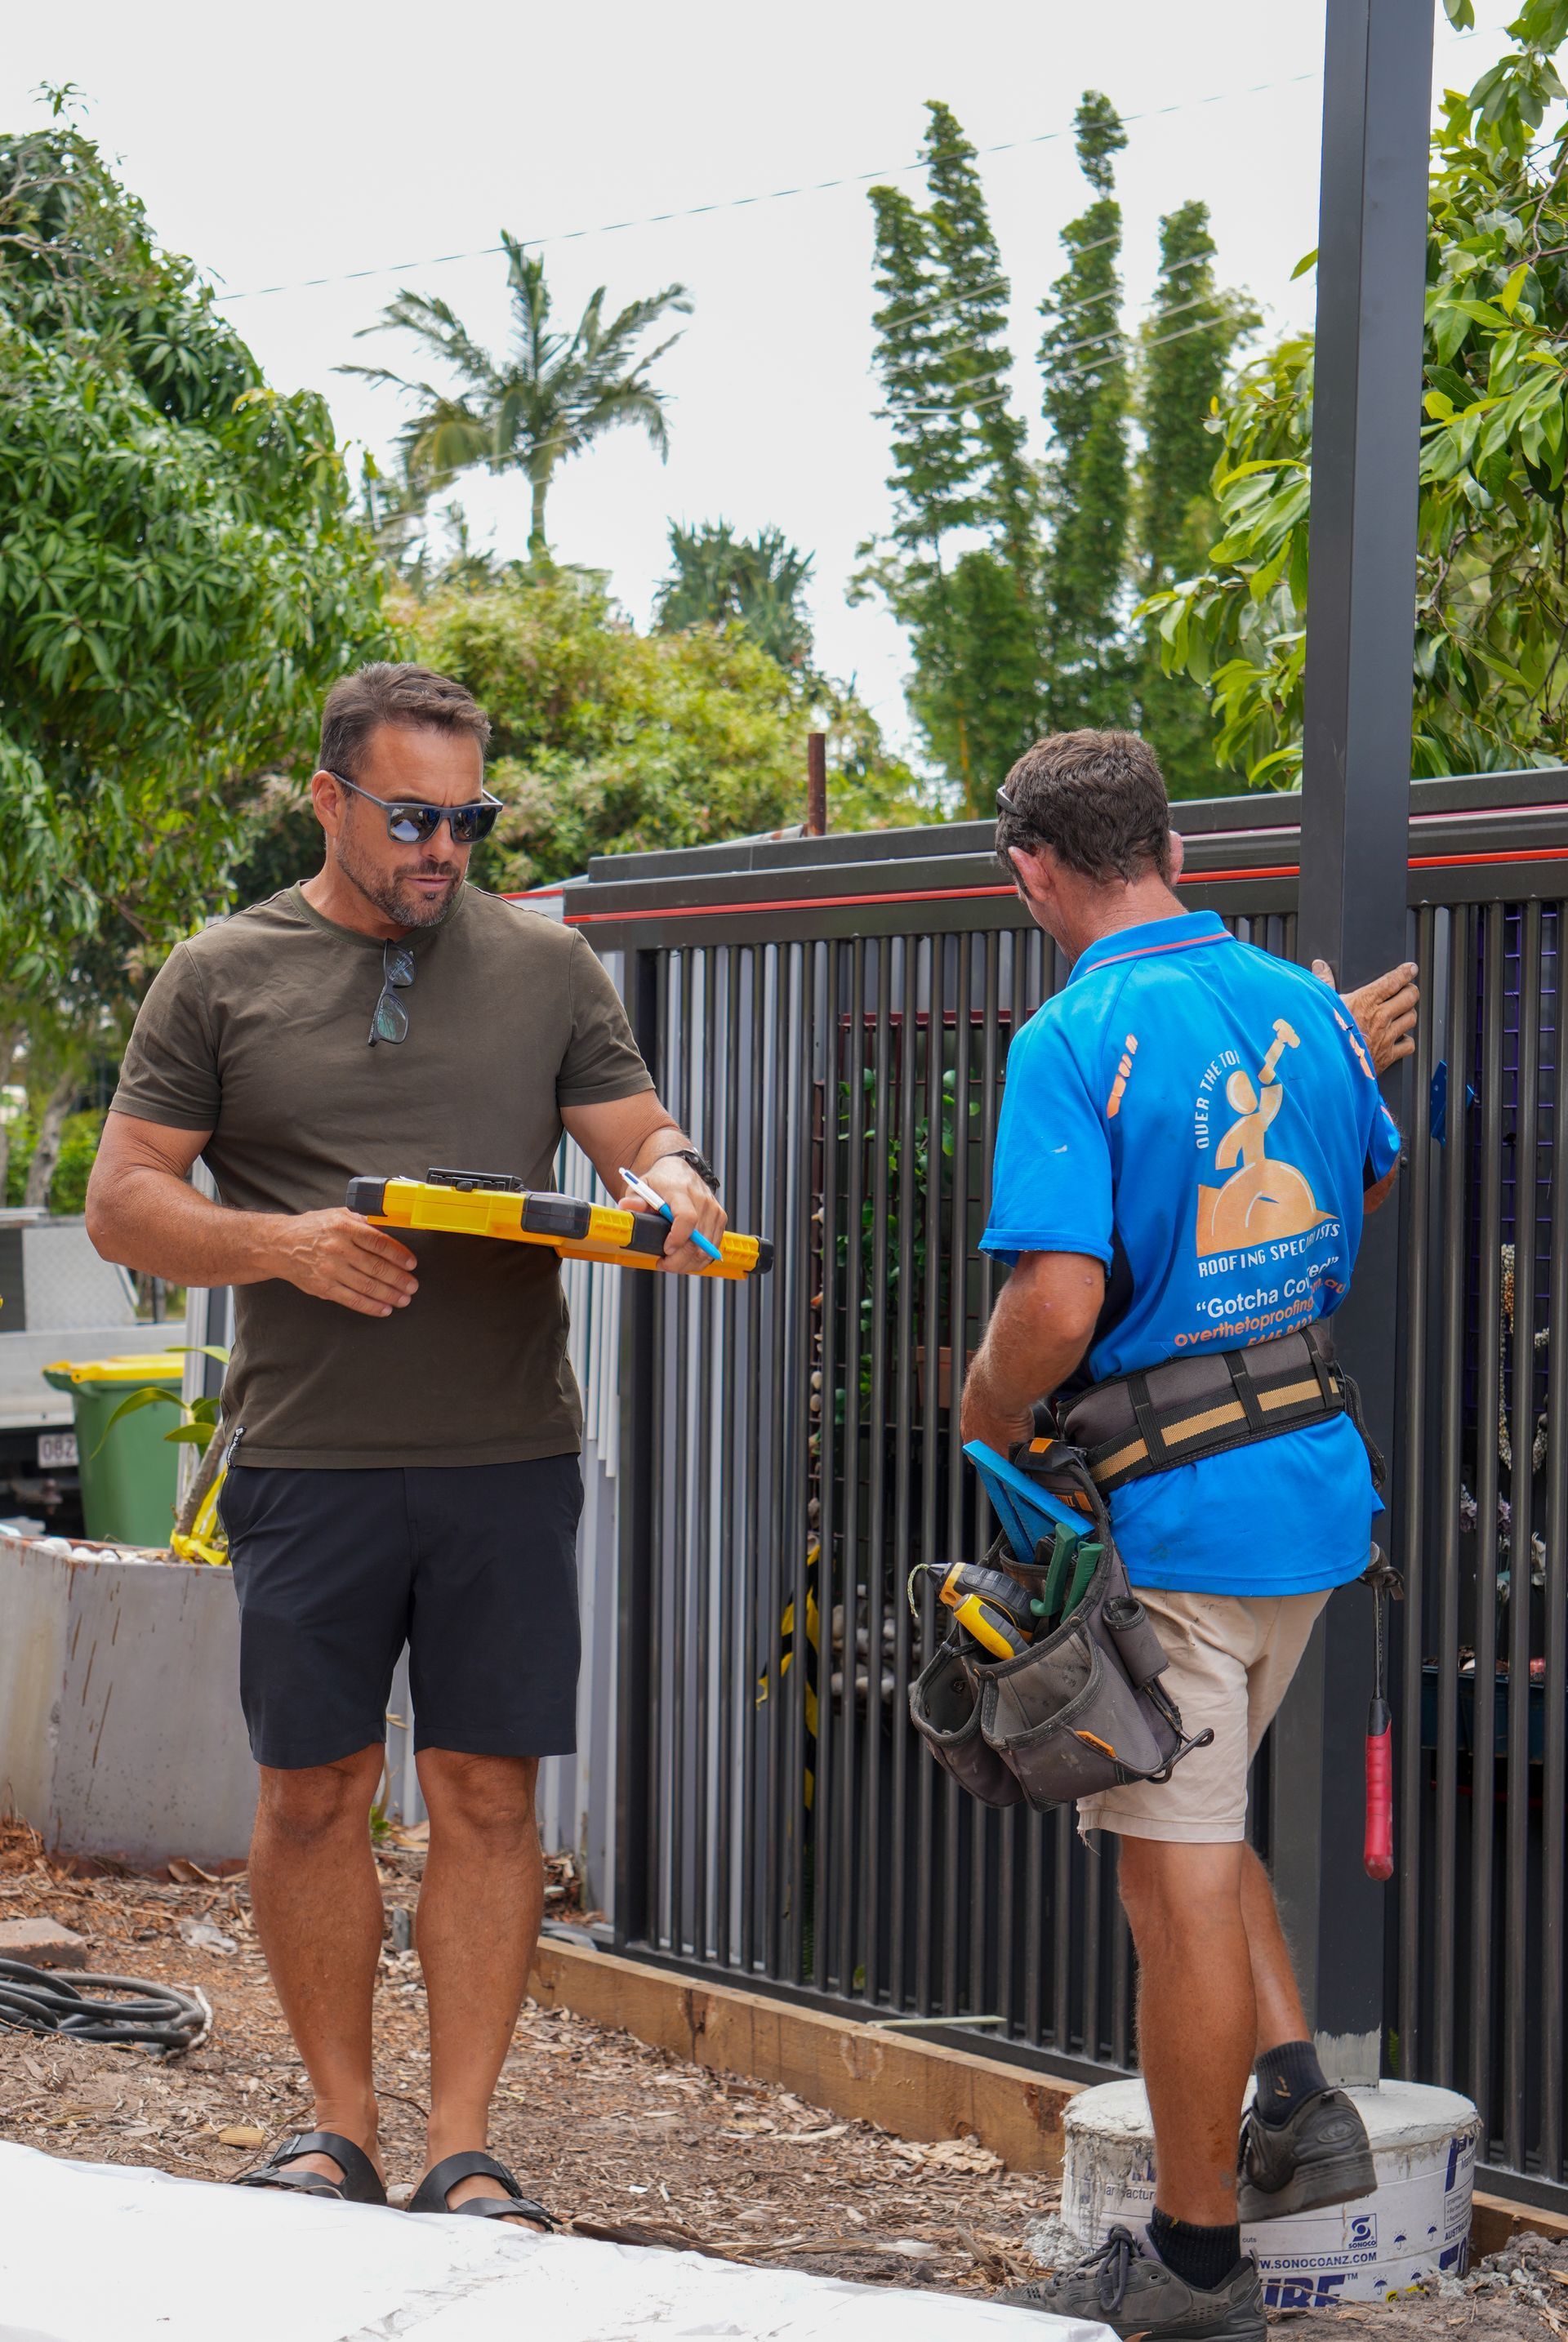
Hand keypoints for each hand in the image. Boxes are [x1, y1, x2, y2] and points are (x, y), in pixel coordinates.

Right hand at [269, 1209, 419, 1317]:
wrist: (279, 1245)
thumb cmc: (312, 1228)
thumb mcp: (337, 1214)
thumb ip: (363, 1219)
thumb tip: (391, 1224)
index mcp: (344, 1227)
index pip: (379, 1242)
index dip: (399, 1254)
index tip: (411, 1263)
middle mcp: (337, 1248)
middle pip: (376, 1267)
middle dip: (399, 1279)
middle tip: (412, 1285)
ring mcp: (330, 1269)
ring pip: (367, 1285)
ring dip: (389, 1295)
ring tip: (404, 1299)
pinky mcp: (323, 1287)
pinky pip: (352, 1300)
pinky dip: (371, 1306)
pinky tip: (384, 1308)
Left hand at [621, 1158, 728, 1272]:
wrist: (679, 1171)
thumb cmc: (660, 1182)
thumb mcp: (641, 1187)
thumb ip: (634, 1199)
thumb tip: (627, 1206)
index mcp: (680, 1190)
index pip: (687, 1217)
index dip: (678, 1238)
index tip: (666, 1249)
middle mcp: (701, 1199)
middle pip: (697, 1239)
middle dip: (679, 1259)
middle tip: (664, 1263)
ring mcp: (713, 1209)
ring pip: (707, 1247)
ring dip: (689, 1262)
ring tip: (672, 1262)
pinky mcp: (720, 1217)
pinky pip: (713, 1246)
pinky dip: (699, 1258)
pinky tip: (685, 1258)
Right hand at [1313, 957, 1418, 1075]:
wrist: (1325, 1067)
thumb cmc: (1323, 1035)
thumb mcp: (1321, 1003)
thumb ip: (1323, 982)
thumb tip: (1320, 966)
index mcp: (1365, 1001)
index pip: (1393, 980)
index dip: (1405, 972)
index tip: (1410, 969)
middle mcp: (1380, 1017)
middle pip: (1409, 997)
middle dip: (1410, 991)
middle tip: (1407, 990)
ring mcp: (1386, 1037)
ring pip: (1411, 1018)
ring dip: (1408, 1013)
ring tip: (1402, 1012)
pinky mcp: (1387, 1056)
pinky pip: (1408, 1045)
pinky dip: (1406, 1041)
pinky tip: (1399, 1039)